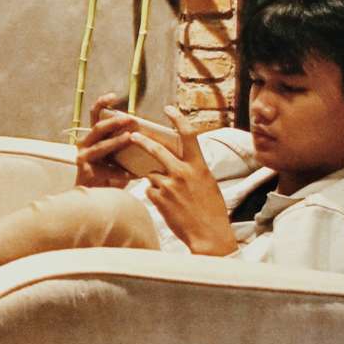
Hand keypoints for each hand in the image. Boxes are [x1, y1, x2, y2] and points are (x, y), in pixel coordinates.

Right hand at [74, 93, 134, 188]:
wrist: (95, 197)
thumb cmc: (110, 174)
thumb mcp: (118, 155)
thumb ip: (126, 144)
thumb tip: (151, 135)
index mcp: (93, 137)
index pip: (95, 115)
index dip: (102, 103)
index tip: (114, 96)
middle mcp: (85, 144)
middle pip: (98, 128)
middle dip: (114, 122)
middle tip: (130, 119)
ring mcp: (84, 157)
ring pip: (100, 147)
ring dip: (116, 141)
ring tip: (130, 138)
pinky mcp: (86, 171)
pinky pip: (107, 170)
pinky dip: (121, 173)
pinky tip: (133, 175)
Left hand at [133, 107, 237, 255]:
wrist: (209, 235)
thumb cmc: (212, 210)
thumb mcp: (207, 184)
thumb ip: (192, 170)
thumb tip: (178, 161)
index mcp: (199, 166)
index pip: (188, 135)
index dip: (178, 119)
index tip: (169, 108)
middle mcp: (182, 172)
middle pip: (156, 149)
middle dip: (142, 140)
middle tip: (132, 135)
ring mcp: (168, 185)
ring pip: (150, 173)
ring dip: (154, 180)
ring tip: (170, 195)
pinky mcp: (157, 198)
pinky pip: (150, 190)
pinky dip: (155, 195)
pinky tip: (167, 206)